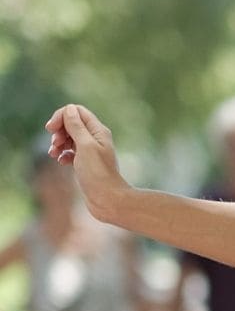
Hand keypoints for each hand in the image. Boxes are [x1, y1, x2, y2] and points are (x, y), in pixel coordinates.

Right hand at [44, 104, 129, 222]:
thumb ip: (76, 126)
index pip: (76, 112)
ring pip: (69, 139)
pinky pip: (71, 153)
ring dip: (58, 143)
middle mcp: (95, 139)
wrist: (108, 201)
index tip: (51, 129)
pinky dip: (63, 154)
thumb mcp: (85, 146)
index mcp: (98, 131)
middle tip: (55, 143)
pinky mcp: (86, 164)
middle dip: (59, 130)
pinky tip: (61, 161)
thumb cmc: (98, 174)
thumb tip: (69, 109)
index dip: (61, 117)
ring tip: (53, 153)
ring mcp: (91, 152)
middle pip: (71, 124)